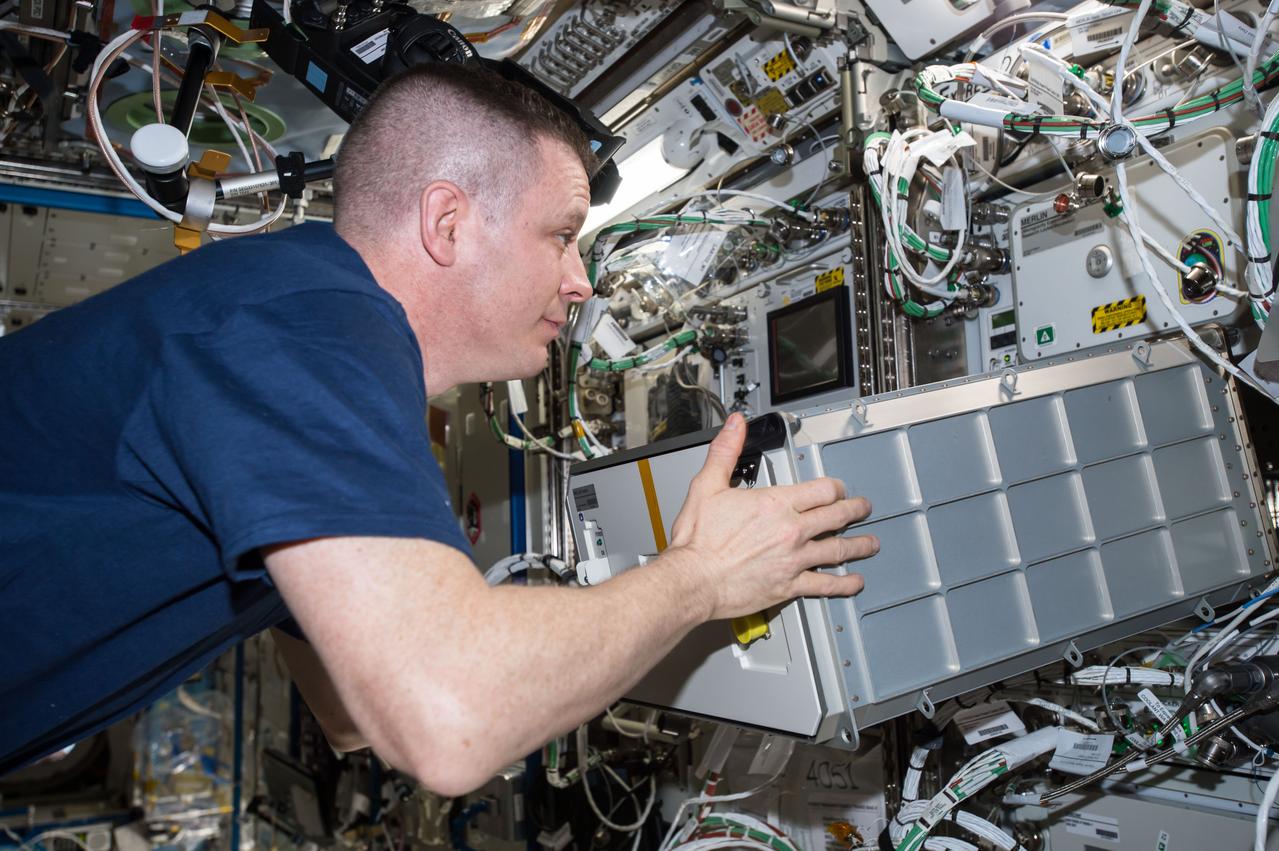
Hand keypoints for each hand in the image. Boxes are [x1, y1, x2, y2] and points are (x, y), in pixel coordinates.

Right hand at [664, 412, 877, 621]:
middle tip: (863, 508)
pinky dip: (843, 584)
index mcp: (775, 504)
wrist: (692, 580)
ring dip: (858, 545)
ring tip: (870, 543)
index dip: (834, 487)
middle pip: (836, 516)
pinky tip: (853, 582)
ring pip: (837, 549)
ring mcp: (793, 560)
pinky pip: (825, 584)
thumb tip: (736, 426)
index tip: (837, 489)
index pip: (820, 490)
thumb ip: (725, 452)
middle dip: (854, 510)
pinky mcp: (789, 586)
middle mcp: (790, 531)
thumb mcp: (707, 485)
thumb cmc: (698, 541)